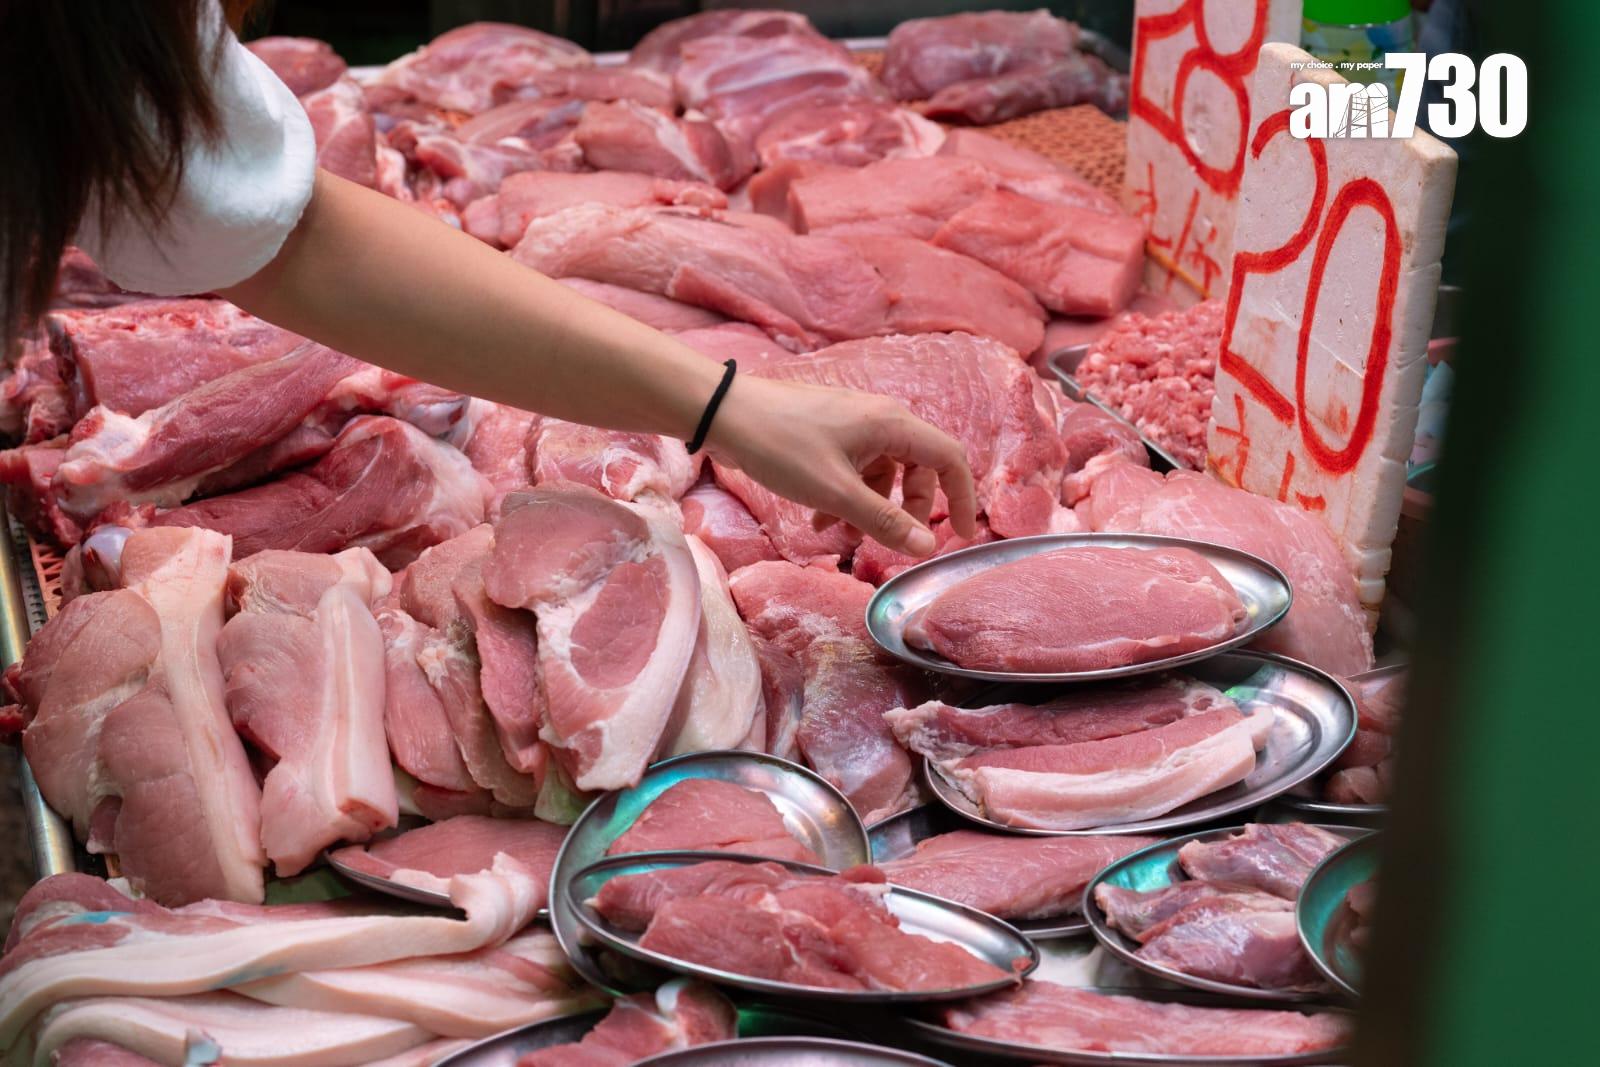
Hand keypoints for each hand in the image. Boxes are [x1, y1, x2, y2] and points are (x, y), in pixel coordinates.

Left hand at [705, 374, 978, 556]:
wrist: (725, 414)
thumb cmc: (781, 446)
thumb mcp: (836, 493)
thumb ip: (884, 521)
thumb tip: (927, 546)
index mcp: (893, 425)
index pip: (949, 458)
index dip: (962, 497)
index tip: (962, 534)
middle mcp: (880, 418)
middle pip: (917, 469)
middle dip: (906, 511)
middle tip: (890, 544)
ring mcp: (854, 423)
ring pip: (882, 473)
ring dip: (869, 508)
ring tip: (839, 536)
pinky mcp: (829, 431)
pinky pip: (854, 468)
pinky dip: (844, 496)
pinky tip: (817, 522)